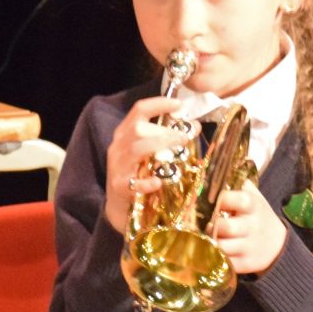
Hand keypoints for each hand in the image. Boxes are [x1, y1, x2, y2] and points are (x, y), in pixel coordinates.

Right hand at [103, 96, 188, 232]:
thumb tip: (194, 126)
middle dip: (164, 130)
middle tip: (185, 136)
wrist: (119, 208)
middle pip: (137, 129)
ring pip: (136, 150)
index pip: (139, 110)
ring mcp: (118, 168)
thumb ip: (167, 139)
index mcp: (125, 134)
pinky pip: (133, 183)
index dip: (159, 104)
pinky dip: (147, 182)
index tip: (179, 104)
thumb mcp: (149, 154)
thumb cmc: (139, 175)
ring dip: (160, 146)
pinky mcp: (120, 188)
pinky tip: (159, 182)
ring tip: (179, 148)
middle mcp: (118, 148)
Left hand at [207, 181, 287, 275]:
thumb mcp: (252, 195)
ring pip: (222, 247)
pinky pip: (225, 263)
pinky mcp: (246, 264)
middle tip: (203, 223)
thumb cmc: (255, 215)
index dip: (220, 199)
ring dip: (209, 243)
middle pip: (226, 227)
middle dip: (211, 225)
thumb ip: (234, 182)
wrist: (277, 244)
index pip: (236, 200)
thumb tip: (207, 167)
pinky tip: (210, 251)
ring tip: (202, 237)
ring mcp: (249, 247)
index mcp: (252, 205)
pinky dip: (214, 259)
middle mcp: (252, 226)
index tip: (209, 200)